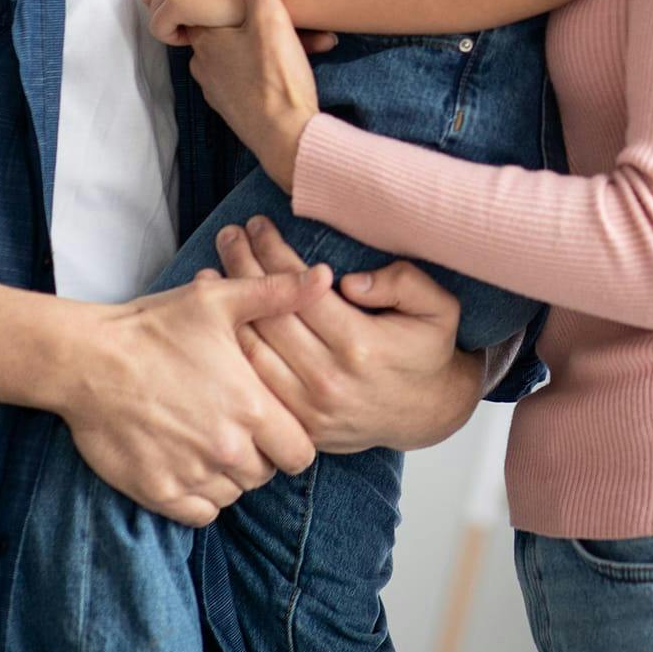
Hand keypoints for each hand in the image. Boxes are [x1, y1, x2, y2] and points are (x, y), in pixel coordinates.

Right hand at [56, 266, 328, 526]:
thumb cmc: (155, 326)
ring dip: (228, 474)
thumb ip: (277, 292)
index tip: (273, 424)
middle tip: (234, 425)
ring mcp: (192, 475)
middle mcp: (228, 449)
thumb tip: (325, 277)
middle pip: (266, 474)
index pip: (300, 452)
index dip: (292, 439)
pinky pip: (200, 513)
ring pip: (233, 493)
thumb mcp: (218, 299)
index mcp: (251, 408)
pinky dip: (199, 496)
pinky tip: (188, 463)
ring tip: (206, 438)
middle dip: (258, 454)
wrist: (88, 359)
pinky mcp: (159, 492)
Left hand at [187, 0, 321, 188]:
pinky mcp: (232, 109)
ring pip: (231, 57)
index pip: (202, 6)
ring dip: (254, 48)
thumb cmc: (277, 78)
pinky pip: (240, 80)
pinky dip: (258, 72)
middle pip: (220, 32)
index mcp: (207, 40)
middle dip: (246, 23)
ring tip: (287, 44)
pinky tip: (282, 71)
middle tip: (278, 18)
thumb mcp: (272, 19)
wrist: (287, 137)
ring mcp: (216, 90)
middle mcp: (204, 65)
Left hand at [211, 216, 482, 454]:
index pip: (300, 289)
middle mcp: (328, 379)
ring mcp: (310, 409)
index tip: (258, 225)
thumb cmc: (430, 349)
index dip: (274, 253)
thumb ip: (403, 283)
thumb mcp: (438, 307)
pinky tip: (224, 322)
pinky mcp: (301, 427)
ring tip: (214, 269)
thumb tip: (351, 281)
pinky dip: (235, 351)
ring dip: (230, 308)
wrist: (430, 412)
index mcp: (359, 345)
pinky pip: (258, 385)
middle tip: (229, 235)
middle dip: (243, 267)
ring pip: (254, 352)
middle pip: (269, 315)